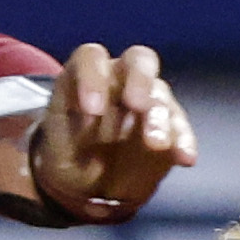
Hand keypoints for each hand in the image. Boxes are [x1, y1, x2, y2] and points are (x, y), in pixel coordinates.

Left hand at [3, 45, 201, 222]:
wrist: (88, 182)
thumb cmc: (69, 152)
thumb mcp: (54, 142)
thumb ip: (66, 129)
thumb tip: (88, 120)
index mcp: (88, 75)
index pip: (92, 57)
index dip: (93, 77)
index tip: (91, 110)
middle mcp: (122, 78)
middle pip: (138, 61)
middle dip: (139, 80)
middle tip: (136, 105)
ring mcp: (150, 100)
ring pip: (160, 94)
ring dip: (160, 117)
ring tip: (156, 144)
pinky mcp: (170, 126)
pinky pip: (180, 127)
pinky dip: (183, 140)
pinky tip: (184, 158)